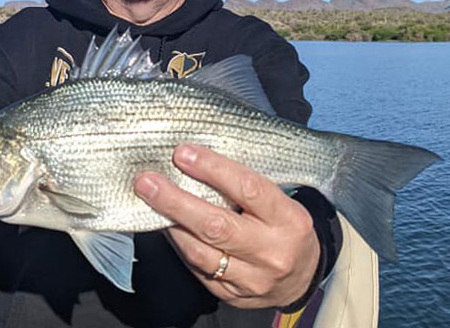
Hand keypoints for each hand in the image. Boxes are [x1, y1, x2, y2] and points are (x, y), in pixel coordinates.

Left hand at [134, 144, 319, 308]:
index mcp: (288, 219)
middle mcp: (272, 251)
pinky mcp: (232, 295)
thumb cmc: (283, 226)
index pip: (247, 189)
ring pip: (200, 252)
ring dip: (170, 224)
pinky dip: (178, 244)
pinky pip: (196, 268)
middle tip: (147, 182)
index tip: (182, 153)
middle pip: (216, 225)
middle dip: (176, 201)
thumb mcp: (279, 201)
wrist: (302, 276)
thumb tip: (194, 158)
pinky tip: (166, 226)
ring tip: (148, 200)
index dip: (212, 169)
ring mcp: (252, 278)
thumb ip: (243, 185)